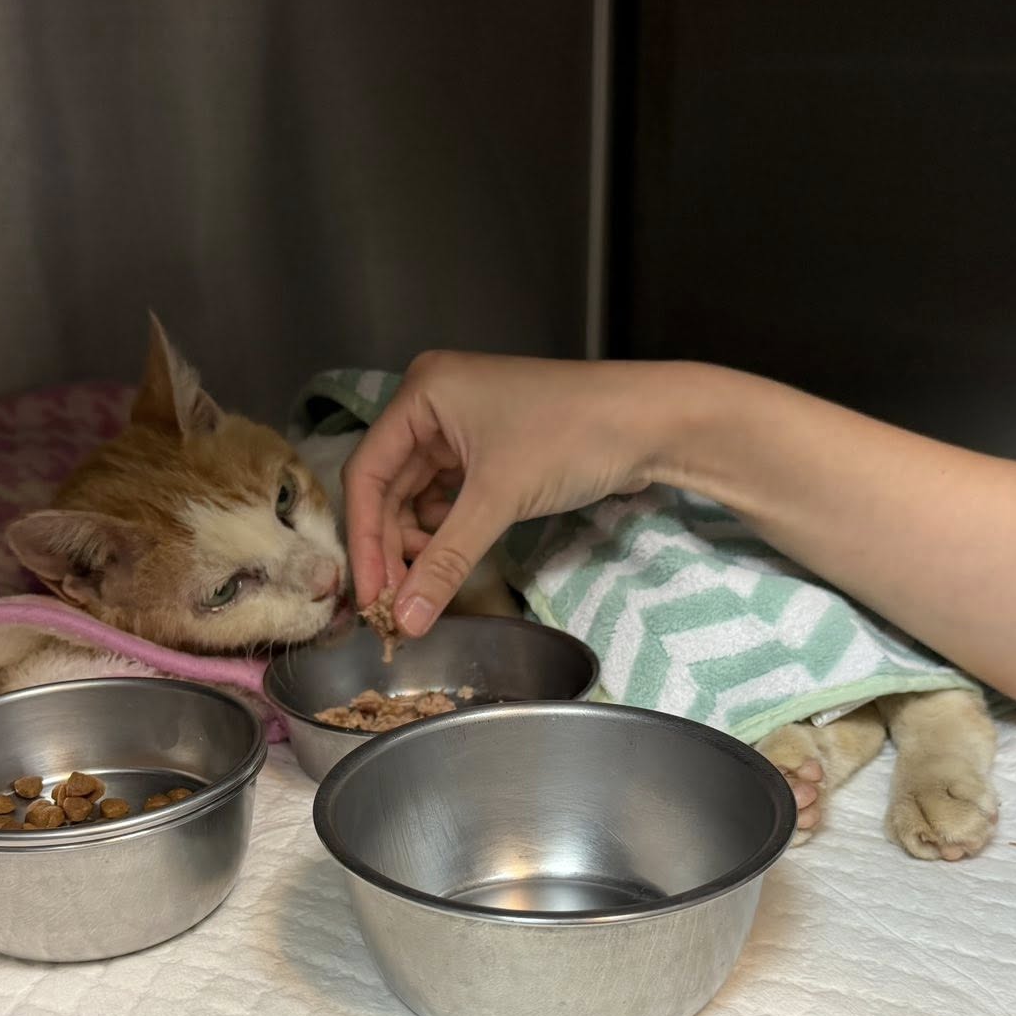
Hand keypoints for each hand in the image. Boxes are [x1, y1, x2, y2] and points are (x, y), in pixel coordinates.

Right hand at [342, 353, 670, 634]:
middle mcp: (433, 404)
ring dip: (419, 544)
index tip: (369, 596)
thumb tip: (407, 621)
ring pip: (417, 496)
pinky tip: (450, 560)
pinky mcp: (489, 450)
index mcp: (422, 393)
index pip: (367, 472)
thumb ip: (445, 562)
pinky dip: (445, 531)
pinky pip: (448, 497)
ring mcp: (461, 426)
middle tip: (396, 605)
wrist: (651, 422)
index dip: (365, 540)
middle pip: (389, 488)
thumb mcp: (498, 500)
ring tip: (428, 586)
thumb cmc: (572, 437)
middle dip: (392, 547)